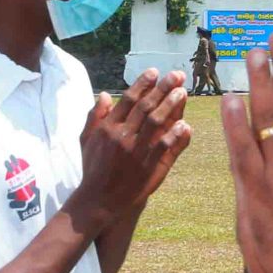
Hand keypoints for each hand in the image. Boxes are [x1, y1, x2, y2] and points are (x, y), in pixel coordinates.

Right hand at [72, 69, 191, 234]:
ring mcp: (137, 152)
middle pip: (146, 107)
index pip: (129, 99)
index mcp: (108, 127)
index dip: (143, 84)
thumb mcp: (87, 140)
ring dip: (172, 106)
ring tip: (183, 93)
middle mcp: (123, 136)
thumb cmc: (93, 169)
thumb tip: (106, 94)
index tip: (155, 72)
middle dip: (163, 89)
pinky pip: (165, 148)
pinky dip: (176, 135)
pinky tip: (185, 124)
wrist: (99, 200)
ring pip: (157, 123)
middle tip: (177, 76)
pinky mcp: (149, 167)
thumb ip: (95, 116)